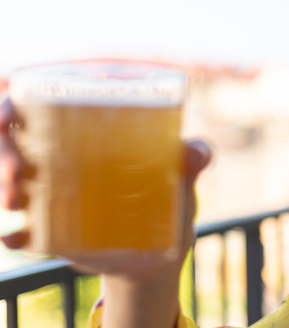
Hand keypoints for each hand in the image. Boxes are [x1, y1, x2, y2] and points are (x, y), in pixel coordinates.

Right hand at [1, 95, 212, 326]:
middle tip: (16, 172)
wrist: (161, 259)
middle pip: (15, 138)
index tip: (8, 115)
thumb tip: (196, 153)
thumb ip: (194, 158)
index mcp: (93, 132)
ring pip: (9, 176)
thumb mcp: (183, 177)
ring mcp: (54, 193)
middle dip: (2, 149)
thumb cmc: (172, 202)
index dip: (12, 104)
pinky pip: (19, 230)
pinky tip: (15, 238)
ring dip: (2, 184)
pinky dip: (14, 235)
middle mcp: (65, 158)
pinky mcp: (52, 230)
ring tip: (16, 202)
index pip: (42, 103)